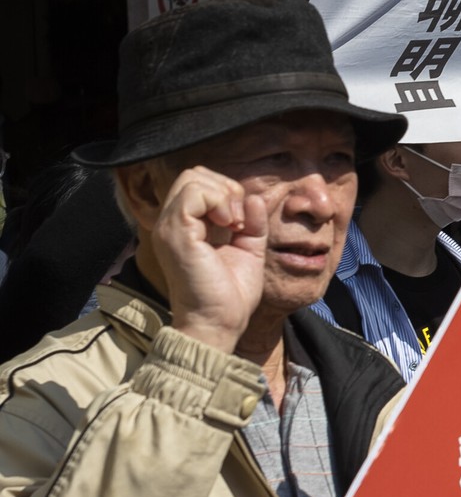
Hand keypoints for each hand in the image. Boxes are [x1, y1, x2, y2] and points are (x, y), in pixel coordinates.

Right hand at [153, 167, 269, 353]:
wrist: (218, 323)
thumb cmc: (229, 294)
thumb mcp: (248, 250)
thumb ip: (251, 223)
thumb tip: (254, 198)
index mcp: (186, 225)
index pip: (200, 182)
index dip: (227, 193)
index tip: (240, 224)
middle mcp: (172, 222)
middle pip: (194, 174)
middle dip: (225, 189)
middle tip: (237, 222)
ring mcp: (170, 226)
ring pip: (193, 177)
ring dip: (223, 196)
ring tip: (233, 226)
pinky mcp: (176, 232)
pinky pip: (194, 193)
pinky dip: (218, 202)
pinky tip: (228, 227)